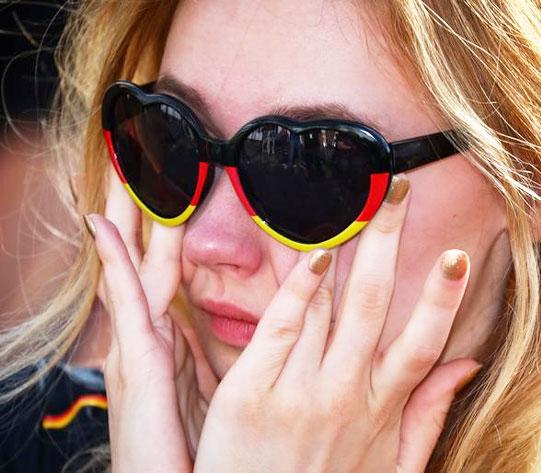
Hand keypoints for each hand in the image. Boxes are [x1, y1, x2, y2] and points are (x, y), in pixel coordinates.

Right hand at [88, 168, 215, 471]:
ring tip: (124, 166)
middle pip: (143, 255)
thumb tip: (212, 321)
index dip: (163, 224)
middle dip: (139, 206)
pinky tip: (101, 225)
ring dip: (128, 216)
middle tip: (137, 153)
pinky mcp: (134, 363)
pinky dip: (113, 260)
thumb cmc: (195, 446)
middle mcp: (146, 333)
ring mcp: (135, 344)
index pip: (163, 266)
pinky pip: (125, 301)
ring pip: (133, 264)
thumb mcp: (204, 388)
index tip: (169, 180)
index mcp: (165, 336)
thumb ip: (204, 350)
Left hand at [194, 175, 480, 472]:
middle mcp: (345, 393)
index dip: (443, 297)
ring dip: (346, 247)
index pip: (422, 342)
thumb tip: (466, 368)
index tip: (456, 255)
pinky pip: (280, 327)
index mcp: (380, 410)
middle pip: (375, 303)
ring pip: (329, 305)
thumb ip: (428, 418)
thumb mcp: (393, 470)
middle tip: (398, 189)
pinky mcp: (250, 392)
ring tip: (360, 201)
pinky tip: (310, 253)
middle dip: (390, 240)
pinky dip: (298, 288)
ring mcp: (298, 390)